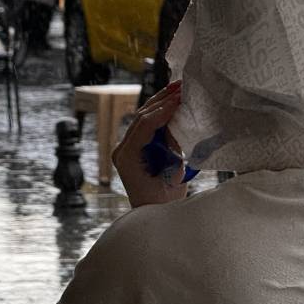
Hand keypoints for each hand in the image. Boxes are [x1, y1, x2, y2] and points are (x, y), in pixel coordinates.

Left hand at [112, 81, 187, 207]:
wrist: (155, 217)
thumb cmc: (165, 201)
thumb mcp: (173, 172)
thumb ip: (173, 147)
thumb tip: (178, 123)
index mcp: (126, 156)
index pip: (145, 123)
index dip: (164, 109)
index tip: (181, 98)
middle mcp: (122, 149)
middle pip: (142, 115)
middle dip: (163, 99)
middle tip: (182, 86)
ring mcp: (125, 148)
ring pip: (142, 116)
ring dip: (161, 101)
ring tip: (178, 87)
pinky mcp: (133, 148)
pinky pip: (146, 124)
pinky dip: (159, 111)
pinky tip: (172, 101)